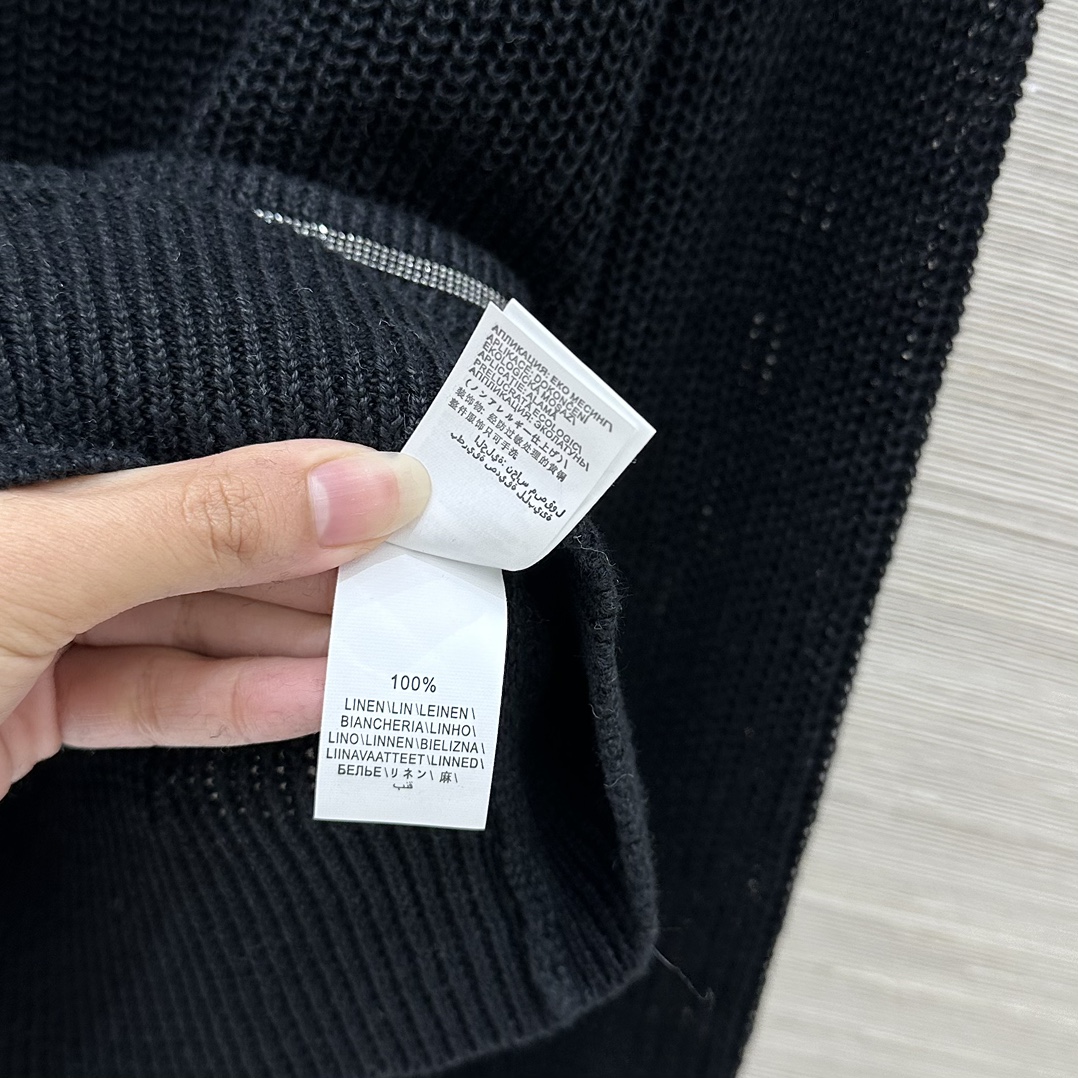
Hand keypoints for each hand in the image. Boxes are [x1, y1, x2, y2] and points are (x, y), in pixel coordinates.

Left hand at [0, 440, 429, 798]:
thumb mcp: (45, 565)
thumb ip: (204, 525)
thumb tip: (362, 488)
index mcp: (38, 480)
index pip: (204, 467)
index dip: (312, 482)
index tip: (410, 502)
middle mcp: (45, 547)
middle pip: (211, 549)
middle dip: (321, 569)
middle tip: (420, 584)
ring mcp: (35, 633)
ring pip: (195, 627)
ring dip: (295, 643)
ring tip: (389, 645)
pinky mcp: (32, 718)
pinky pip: (155, 698)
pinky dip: (238, 702)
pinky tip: (314, 698)